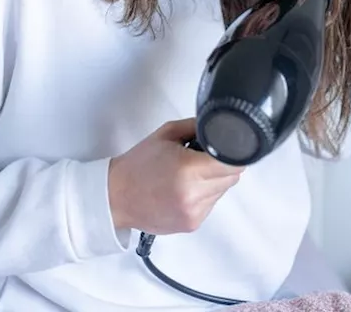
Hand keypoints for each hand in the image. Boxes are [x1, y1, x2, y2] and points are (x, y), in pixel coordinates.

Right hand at [107, 118, 243, 234]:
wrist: (115, 196)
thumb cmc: (137, 166)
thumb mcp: (167, 134)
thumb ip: (196, 126)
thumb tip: (219, 126)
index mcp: (188, 169)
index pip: (234, 163)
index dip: (235, 154)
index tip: (230, 149)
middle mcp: (193, 194)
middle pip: (232, 177)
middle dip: (223, 166)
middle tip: (203, 159)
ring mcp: (193, 212)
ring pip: (222, 192)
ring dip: (214, 182)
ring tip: (189, 176)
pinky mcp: (192, 224)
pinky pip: (211, 205)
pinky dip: (204, 196)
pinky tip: (185, 190)